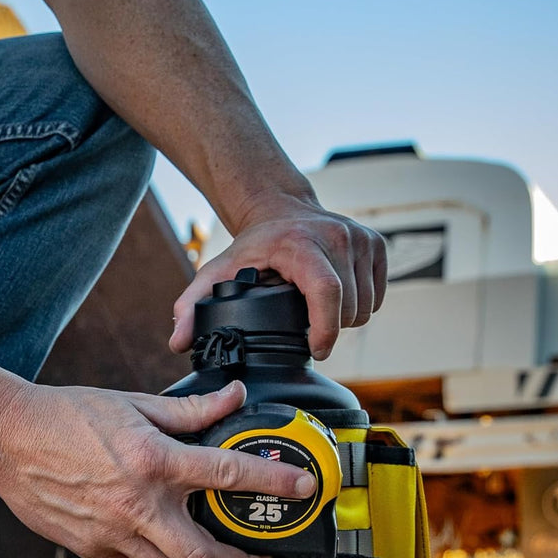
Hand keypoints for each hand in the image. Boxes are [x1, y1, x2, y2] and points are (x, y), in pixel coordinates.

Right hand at [0, 380, 315, 557]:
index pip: (229, 475)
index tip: (304, 488)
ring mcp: (112, 534)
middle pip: (204, 556)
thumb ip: (191, 410)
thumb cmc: (70, 415)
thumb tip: (233, 398)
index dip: (274, 481)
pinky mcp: (90, 550)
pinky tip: (162, 547)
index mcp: (155, 461)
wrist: (9, 438)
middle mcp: (138, 505)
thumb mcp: (136, 403)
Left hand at [170, 194, 386, 359]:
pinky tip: (339, 298)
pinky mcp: (376, 244)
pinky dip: (363, 304)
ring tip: (321, 311)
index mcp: (301, 245)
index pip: (327, 293)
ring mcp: (360, 238)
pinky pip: (379, 294)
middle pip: (349, 307)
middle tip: (308, 327)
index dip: (326, 329)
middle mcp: (336, 236)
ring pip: (367, 305)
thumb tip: (178, 342)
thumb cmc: (254, 245)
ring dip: (347, 318)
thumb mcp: (218, 271)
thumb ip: (192, 305)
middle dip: (331, 328)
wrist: (281, 208)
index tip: (316, 349)